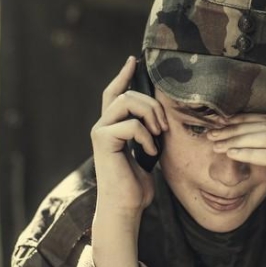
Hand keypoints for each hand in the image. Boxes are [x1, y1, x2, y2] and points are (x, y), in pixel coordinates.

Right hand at [90, 56, 168, 217]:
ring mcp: (100, 131)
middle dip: (152, 105)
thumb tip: (162, 116)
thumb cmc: (136, 184)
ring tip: (159, 135)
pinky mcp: (103, 140)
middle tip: (165, 127)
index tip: (134, 60)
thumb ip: (148, 131)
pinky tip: (150, 154)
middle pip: (127, 94)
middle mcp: (102, 125)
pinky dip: (146, 137)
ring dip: (150, 116)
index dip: (123, 75)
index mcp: (112, 126)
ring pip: (128, 103)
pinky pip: (130, 125)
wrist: (126, 206)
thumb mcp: (148, 151)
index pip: (115, 92)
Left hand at [208, 115, 265, 244]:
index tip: (221, 123)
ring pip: (265, 138)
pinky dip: (247, 153)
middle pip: (265, 126)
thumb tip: (252, 140)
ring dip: (237, 139)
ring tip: (217, 143)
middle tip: (213, 132)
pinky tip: (231, 154)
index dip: (243, 119)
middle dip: (235, 128)